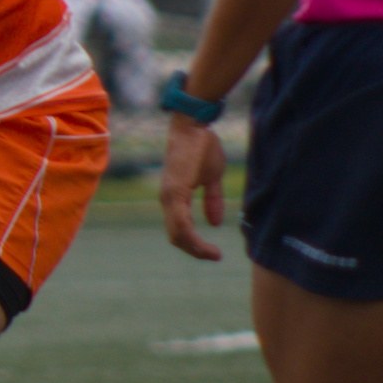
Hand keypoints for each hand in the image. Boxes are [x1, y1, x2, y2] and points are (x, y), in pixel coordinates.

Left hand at [159, 113, 225, 260]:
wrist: (195, 126)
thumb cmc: (202, 147)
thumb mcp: (211, 178)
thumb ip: (212, 200)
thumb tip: (214, 222)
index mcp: (174, 198)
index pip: (179, 230)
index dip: (194, 244)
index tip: (213, 252)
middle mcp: (167, 200)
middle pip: (176, 236)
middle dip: (195, 250)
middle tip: (214, 256)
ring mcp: (169, 196)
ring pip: (177, 233)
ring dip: (194, 248)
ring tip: (213, 255)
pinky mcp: (175, 191)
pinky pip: (181, 221)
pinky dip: (192, 236)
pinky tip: (205, 243)